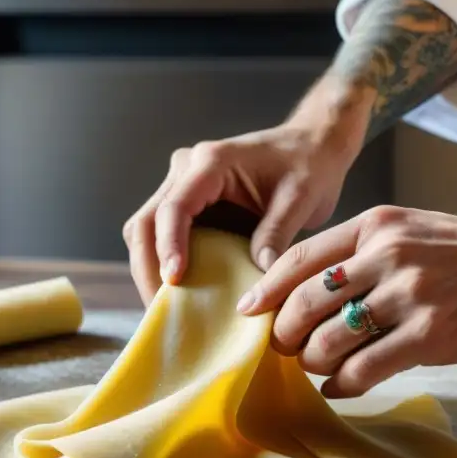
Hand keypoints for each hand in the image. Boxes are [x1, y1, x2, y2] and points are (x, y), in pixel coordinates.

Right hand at [122, 122, 361, 305]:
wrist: (312, 147)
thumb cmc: (309, 166)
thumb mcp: (300, 200)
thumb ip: (276, 235)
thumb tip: (256, 282)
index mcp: (212, 162)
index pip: (174, 207)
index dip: (169, 246)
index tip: (174, 282)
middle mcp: (187, 170)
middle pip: (145, 221)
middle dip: (147, 267)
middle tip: (161, 310)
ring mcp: (182, 186)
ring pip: (144, 231)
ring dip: (150, 269)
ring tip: (166, 308)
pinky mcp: (187, 204)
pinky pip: (161, 236)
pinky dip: (162, 265)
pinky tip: (177, 295)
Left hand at [236, 205, 456, 397]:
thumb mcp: (409, 232)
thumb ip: (361, 255)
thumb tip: (310, 297)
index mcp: (375, 226)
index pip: (299, 258)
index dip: (265, 289)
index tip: (247, 311)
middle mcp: (385, 255)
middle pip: (304, 302)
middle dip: (284, 333)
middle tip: (285, 348)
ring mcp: (408, 294)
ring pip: (328, 341)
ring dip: (312, 363)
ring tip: (318, 368)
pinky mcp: (431, 334)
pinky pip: (364, 369)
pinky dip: (342, 384)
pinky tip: (342, 387)